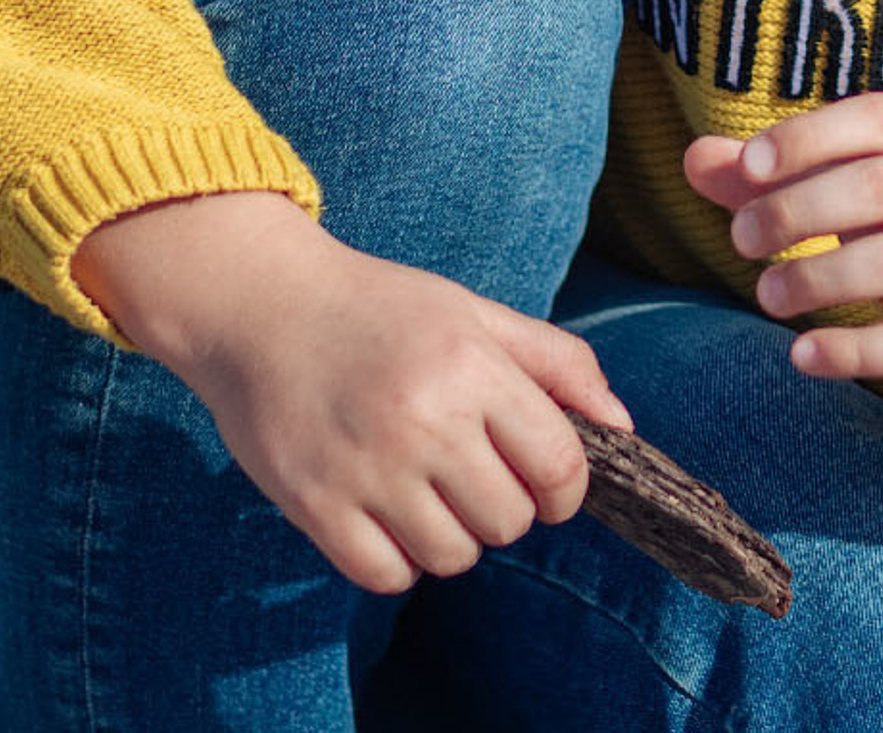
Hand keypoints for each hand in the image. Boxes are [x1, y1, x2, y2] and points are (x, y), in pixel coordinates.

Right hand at [75, 191, 631, 593]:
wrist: (260, 305)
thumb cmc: (379, 308)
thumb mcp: (474, 312)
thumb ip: (556, 363)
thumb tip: (621, 426)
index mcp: (471, 365)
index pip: (561, 467)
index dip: (566, 488)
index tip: (543, 479)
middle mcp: (424, 419)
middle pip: (510, 522)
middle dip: (504, 506)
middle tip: (470, 469)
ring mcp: (367, 467)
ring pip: (453, 558)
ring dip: (450, 534)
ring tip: (422, 485)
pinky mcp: (316, 506)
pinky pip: (388, 577)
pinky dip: (396, 558)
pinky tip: (384, 511)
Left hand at [684, 94, 882, 389]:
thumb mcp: (867, 181)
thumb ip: (782, 171)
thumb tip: (693, 159)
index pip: (876, 119)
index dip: (812, 137)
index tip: (751, 165)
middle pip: (882, 187)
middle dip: (800, 211)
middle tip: (742, 240)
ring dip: (822, 278)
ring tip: (768, 296)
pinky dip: (859, 352)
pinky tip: (805, 356)